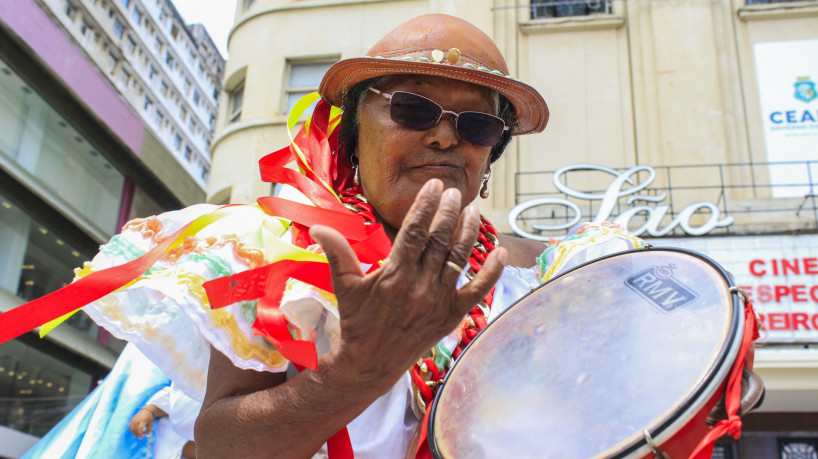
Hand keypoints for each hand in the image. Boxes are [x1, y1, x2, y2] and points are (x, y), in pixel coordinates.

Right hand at [128, 408, 154, 438]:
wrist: (146, 411)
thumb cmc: (149, 419)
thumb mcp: (151, 424)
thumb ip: (148, 430)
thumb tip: (144, 434)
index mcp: (143, 421)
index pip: (140, 428)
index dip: (140, 434)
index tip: (141, 438)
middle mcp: (137, 420)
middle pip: (135, 430)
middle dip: (137, 434)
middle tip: (140, 436)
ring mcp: (134, 420)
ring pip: (132, 429)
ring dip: (134, 433)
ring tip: (138, 434)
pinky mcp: (132, 420)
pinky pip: (130, 427)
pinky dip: (132, 430)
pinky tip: (135, 431)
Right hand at [310, 179, 506, 391]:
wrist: (371, 362)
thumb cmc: (357, 320)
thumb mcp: (345, 286)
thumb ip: (337, 253)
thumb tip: (318, 227)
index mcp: (394, 275)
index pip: (415, 231)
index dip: (426, 206)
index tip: (434, 186)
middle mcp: (420, 286)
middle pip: (440, 240)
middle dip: (448, 212)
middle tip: (454, 191)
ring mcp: (438, 300)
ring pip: (459, 259)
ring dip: (468, 232)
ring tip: (472, 210)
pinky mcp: (451, 314)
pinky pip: (477, 290)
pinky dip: (491, 272)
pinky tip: (500, 253)